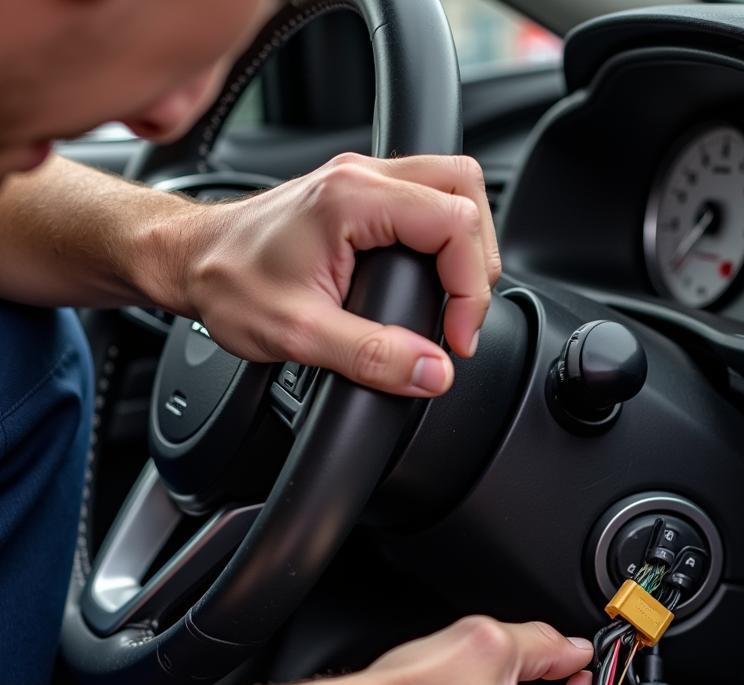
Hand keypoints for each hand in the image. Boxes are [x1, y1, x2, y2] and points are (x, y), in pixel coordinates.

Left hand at [159, 153, 500, 397]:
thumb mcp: (298, 334)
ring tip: (452, 297)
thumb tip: (434, 372)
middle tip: (459, 316)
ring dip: (467, 244)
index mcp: (352, 198)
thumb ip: (372, 356)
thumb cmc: (227, 284)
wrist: (187, 260)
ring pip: (454, 187)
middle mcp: (362, 175)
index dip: (471, 288)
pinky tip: (430, 276)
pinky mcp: (361, 192)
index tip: (455, 338)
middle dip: (478, 260)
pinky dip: (445, 237)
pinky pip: (429, 197)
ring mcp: (363, 178)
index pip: (455, 224)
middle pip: (466, 190)